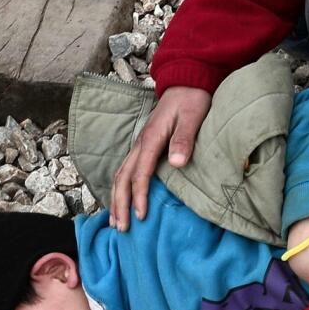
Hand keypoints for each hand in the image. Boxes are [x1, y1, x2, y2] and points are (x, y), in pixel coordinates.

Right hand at [110, 85, 211, 230]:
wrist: (186, 81)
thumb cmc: (192, 99)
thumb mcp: (193, 116)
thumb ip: (184, 139)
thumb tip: (175, 163)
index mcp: (151, 139)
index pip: (140, 173)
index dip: (139, 197)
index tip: (141, 216)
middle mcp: (140, 143)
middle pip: (123, 178)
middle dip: (120, 204)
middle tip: (121, 228)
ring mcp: (140, 145)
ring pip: (121, 175)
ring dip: (116, 199)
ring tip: (115, 222)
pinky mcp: (144, 146)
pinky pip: (126, 171)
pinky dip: (121, 189)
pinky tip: (122, 202)